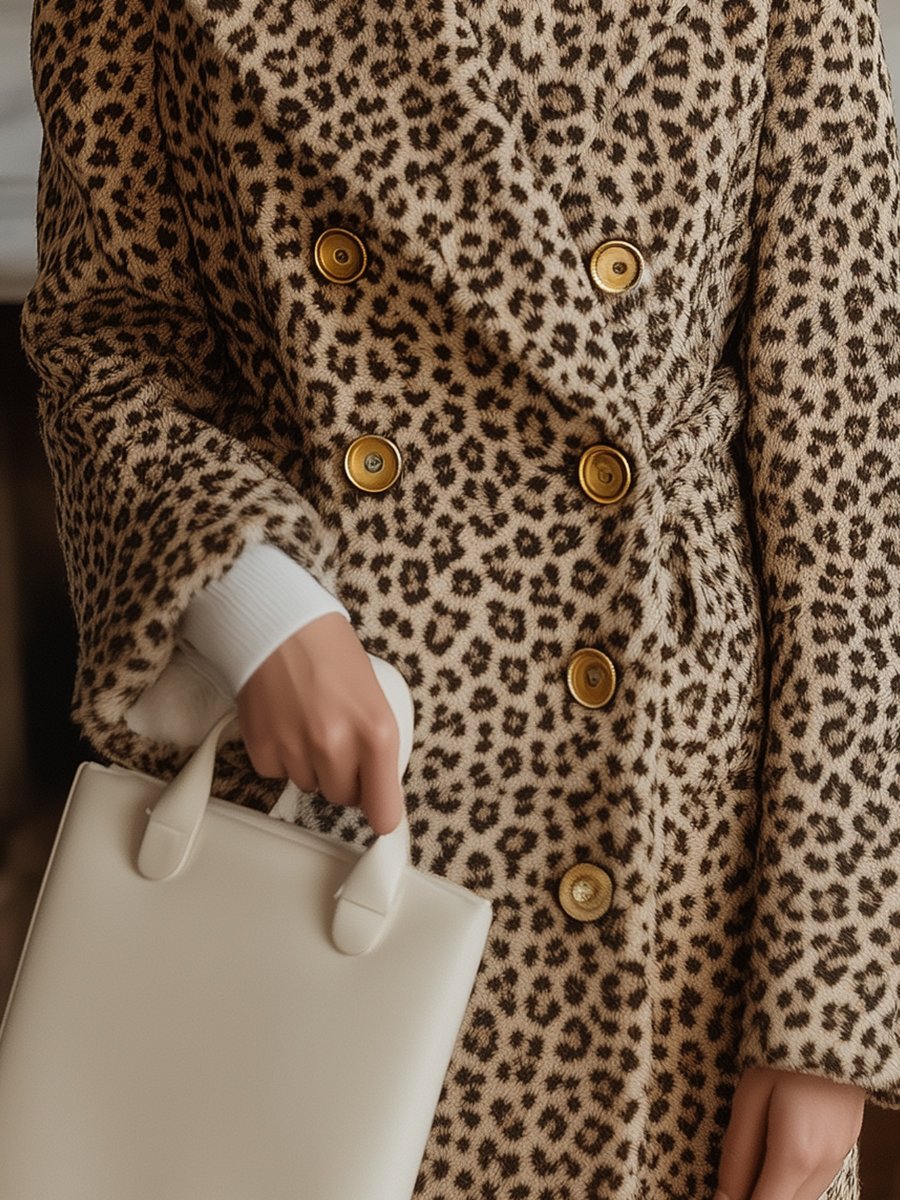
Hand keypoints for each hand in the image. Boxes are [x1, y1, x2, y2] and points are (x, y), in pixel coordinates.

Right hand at [236, 612, 404, 834]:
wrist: (277, 622)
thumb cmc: (327, 647)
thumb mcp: (373, 693)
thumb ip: (376, 742)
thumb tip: (377, 782)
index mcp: (376, 732)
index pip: (384, 809)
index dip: (381, 810)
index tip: (379, 810)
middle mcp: (336, 746)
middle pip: (342, 798)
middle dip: (343, 776)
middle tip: (337, 740)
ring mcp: (296, 750)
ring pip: (308, 785)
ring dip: (310, 764)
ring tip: (308, 721)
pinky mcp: (262, 748)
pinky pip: (276, 772)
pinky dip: (280, 754)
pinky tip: (284, 720)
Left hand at [714, 1066, 864, 1199]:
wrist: (828, 1022)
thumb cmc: (782, 1053)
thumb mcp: (748, 1099)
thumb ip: (737, 1155)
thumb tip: (723, 1197)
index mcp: (795, 1155)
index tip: (719, 1195)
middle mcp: (823, 1164)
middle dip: (755, 1194)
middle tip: (733, 1174)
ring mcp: (839, 1155)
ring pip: (803, 1196)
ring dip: (776, 1187)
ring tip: (754, 1154)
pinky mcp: (845, 1144)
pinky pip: (816, 1178)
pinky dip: (794, 1176)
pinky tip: (777, 1148)